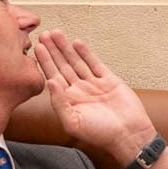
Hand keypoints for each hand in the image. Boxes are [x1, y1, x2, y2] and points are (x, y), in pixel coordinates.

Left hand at [34, 29, 158, 164]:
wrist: (129, 135)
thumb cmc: (101, 134)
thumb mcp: (73, 123)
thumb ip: (59, 103)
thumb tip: (49, 82)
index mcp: (68, 101)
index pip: (53, 76)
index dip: (45, 61)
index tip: (38, 47)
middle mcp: (79, 91)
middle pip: (63, 66)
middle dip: (53, 50)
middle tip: (45, 34)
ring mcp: (94, 84)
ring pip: (77, 62)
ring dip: (66, 48)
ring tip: (57, 34)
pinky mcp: (109, 80)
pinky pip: (95, 63)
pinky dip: (86, 53)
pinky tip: (77, 43)